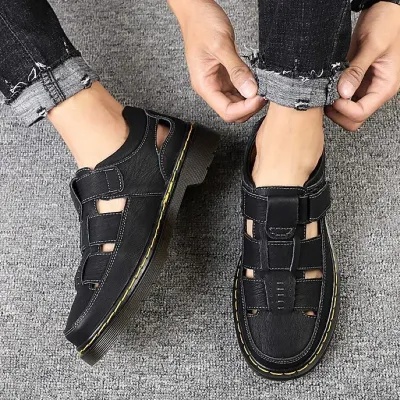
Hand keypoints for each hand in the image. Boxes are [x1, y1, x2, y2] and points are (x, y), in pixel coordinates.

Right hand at [168, 0, 265, 121]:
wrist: (197, 11)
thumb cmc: (202, 25)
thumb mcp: (221, 46)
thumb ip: (237, 70)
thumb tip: (251, 91)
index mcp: (204, 86)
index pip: (226, 111)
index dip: (244, 109)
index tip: (260, 97)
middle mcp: (211, 88)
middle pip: (233, 111)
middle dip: (249, 107)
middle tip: (265, 93)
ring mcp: (218, 83)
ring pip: (237, 103)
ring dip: (251, 99)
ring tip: (263, 87)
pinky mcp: (225, 76)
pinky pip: (239, 89)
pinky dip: (250, 89)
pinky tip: (257, 81)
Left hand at [326, 2, 399, 130]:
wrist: (385, 10)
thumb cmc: (387, 23)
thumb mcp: (372, 45)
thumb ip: (356, 70)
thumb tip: (342, 92)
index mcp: (385, 87)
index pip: (361, 113)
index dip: (343, 109)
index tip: (333, 95)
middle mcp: (375, 91)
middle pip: (353, 120)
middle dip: (337, 113)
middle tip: (327, 96)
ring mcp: (365, 88)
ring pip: (346, 112)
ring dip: (334, 107)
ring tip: (326, 90)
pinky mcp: (356, 82)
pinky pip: (343, 98)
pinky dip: (333, 97)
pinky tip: (328, 86)